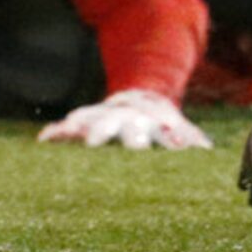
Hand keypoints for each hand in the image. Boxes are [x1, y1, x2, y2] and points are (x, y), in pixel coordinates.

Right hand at [37, 88, 212, 150]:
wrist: (141, 99)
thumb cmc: (163, 128)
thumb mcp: (181, 132)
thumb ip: (191, 142)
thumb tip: (206, 151)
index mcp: (155, 125)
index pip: (163, 133)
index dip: (170, 140)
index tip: (175, 146)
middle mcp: (130, 119)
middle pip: (128, 128)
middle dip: (126, 137)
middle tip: (124, 145)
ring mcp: (107, 117)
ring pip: (96, 122)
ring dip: (88, 129)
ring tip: (78, 136)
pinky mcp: (86, 119)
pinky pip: (69, 126)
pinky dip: (58, 132)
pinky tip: (45, 139)